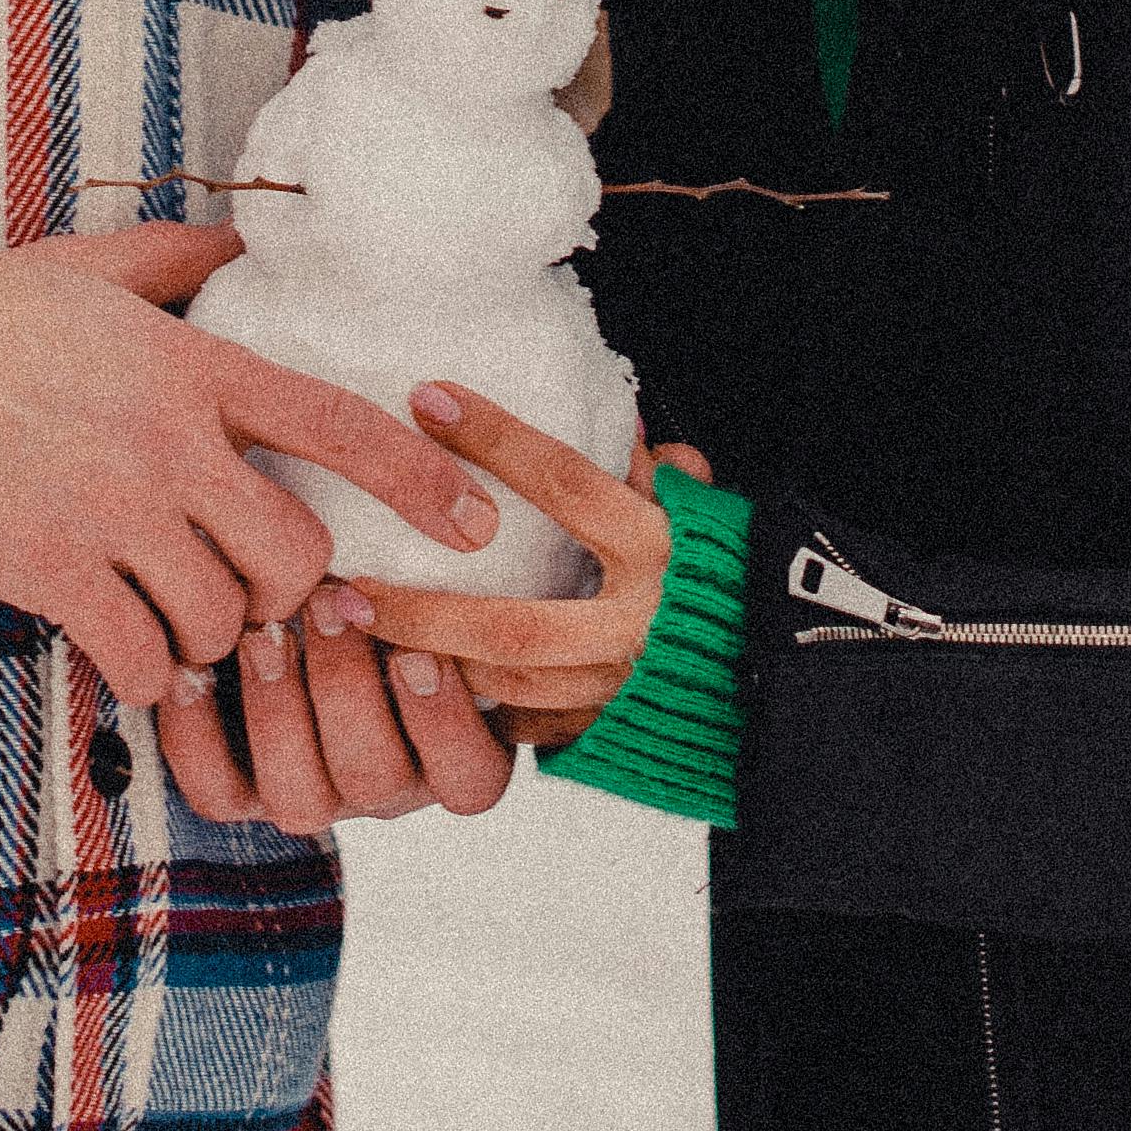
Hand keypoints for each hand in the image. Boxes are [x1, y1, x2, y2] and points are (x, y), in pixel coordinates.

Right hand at [0, 222, 500, 705]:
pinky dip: (149, 674)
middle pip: (295, 557)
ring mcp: (110, 514)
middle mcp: (168, 446)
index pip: (339, 427)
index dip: (419, 483)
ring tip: (182, 623)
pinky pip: (140, 657)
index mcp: (193, 369)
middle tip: (258, 592)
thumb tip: (245, 241)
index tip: (473, 526)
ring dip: (214, 638)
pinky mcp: (51, 572)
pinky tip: (131, 658)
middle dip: (292, 593)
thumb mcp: (94, 266)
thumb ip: (181, 261)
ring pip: (222, 620)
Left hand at [156, 605, 517, 830]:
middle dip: (346, 688)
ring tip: (260, 633)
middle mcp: (385, 787)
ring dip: (278, 709)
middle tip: (327, 603)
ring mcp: (312, 794)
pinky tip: (192, 669)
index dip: (443, 721)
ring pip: (298, 797)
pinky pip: (216, 792)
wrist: (300, 590)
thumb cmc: (390, 578)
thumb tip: (469, 528)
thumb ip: (451, 584)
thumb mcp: (435, 582)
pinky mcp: (240, 794)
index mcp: (455, 759)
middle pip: (373, 778)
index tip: (415, 647)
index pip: (470, 778)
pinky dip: (197, 734)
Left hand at [341, 394, 706, 752]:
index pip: (567, 485)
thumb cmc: (734, 571)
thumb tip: (614, 413)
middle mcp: (636, 625)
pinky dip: (468, 708)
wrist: (785, 674)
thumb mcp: (703, 509)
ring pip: (506, 688)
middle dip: (421, 613)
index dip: (497, 439)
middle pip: (510, 627)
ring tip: (355, 638)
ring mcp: (619, 689)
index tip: (426, 398)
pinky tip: (411, 683)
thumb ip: (653, 470)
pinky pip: (524, 728)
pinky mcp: (607, 733)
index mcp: (660, 550)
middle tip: (344, 587)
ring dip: (428, 666)